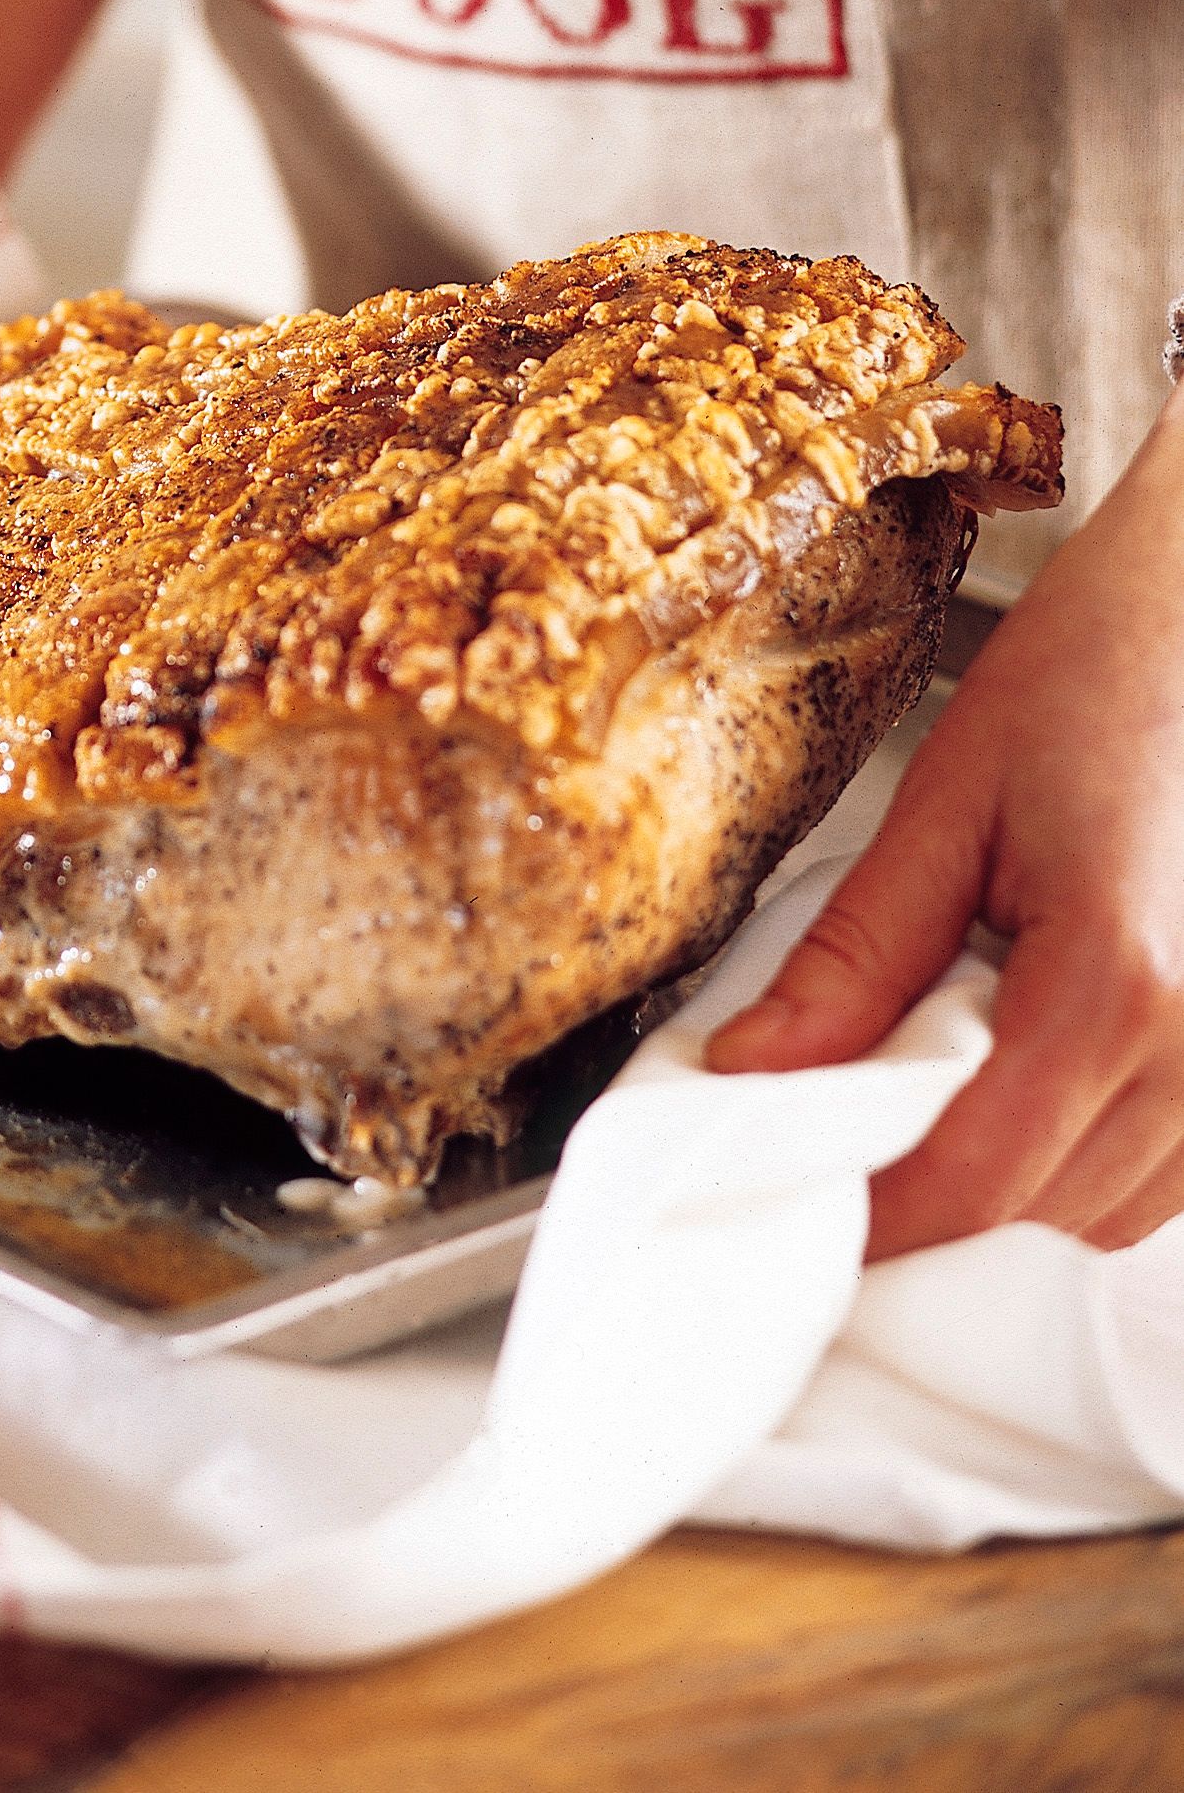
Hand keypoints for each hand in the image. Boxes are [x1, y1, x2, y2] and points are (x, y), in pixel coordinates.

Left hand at [705, 389, 1183, 1258]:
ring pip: (1102, 1209)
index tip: (774, 1194)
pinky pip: (1162, 1172)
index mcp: (1118, 984)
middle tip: (832, 1107)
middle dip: (922, 1183)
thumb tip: (747, 1074)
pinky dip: (1079, 1149)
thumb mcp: (946, 804)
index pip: (969, 1178)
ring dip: (1007, 1173)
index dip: (862, 1210)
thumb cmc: (1094, 679)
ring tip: (941, 1048)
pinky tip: (1026, 1055)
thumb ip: (853, 959)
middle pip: (1033, 1210)